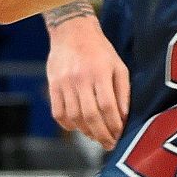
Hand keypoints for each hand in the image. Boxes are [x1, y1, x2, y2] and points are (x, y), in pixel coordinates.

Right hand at [45, 13, 129, 149]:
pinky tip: (78, 127)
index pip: (107, 106)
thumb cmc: (100, 50)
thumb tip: (124, 117)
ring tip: (96, 136)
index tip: (119, 135)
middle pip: (90, 115)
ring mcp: (64, 83)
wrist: (72, 32)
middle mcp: (81, 78)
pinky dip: (68, 125)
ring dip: (85, 132)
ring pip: (74, 117)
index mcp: (100, 72)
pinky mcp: (53, 86)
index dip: (114, 124)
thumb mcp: (118, 66)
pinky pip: (58, 112)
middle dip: (101, 134)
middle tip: (108, 144)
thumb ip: (122, 92)